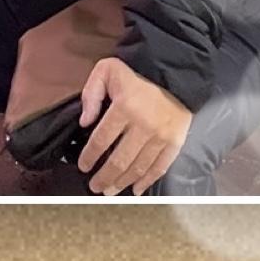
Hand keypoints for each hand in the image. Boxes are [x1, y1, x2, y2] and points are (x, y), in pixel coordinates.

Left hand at [77, 57, 191, 195]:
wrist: (176, 72)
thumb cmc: (138, 72)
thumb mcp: (108, 70)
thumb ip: (92, 93)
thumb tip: (84, 122)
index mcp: (125, 107)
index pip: (101, 139)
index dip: (90, 156)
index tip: (83, 166)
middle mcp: (143, 124)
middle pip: (119, 160)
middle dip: (104, 177)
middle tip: (94, 186)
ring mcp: (161, 135)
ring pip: (138, 167)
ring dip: (122, 182)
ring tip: (110, 191)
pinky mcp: (175, 142)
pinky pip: (160, 167)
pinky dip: (147, 181)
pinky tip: (136, 189)